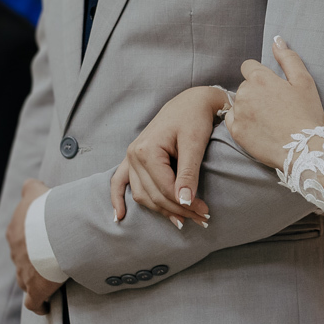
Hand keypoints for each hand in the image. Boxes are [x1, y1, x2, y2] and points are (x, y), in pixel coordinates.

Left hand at [7, 179, 61, 315]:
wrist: (52, 232)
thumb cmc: (46, 211)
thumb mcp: (36, 192)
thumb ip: (31, 187)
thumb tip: (31, 183)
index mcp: (16, 232)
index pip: (20, 234)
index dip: (33, 235)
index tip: (45, 234)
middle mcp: (16, 253)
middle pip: (22, 257)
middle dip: (33, 257)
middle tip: (52, 253)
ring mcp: (24, 273)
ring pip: (26, 278)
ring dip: (36, 278)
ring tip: (51, 277)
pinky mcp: (35, 289)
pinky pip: (34, 302)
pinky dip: (39, 304)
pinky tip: (45, 306)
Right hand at [109, 87, 221, 226]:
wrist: (190, 101)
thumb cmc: (194, 118)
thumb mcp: (195, 143)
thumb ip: (188, 173)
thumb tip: (185, 201)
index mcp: (147, 150)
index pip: (165, 188)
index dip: (185, 204)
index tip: (205, 213)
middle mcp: (133, 155)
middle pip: (154, 194)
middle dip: (178, 210)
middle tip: (202, 219)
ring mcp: (130, 157)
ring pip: (142, 194)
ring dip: (160, 210)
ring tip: (182, 221)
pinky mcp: (133, 158)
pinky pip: (119, 182)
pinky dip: (118, 199)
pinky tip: (119, 216)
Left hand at [226, 36, 323, 168]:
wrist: (303, 149)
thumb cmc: (306, 114)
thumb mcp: (304, 81)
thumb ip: (288, 58)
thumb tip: (277, 40)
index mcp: (260, 78)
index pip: (248, 66)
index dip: (261, 75)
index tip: (272, 88)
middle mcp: (245, 93)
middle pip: (245, 85)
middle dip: (256, 91)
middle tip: (276, 106)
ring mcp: (238, 113)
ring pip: (239, 103)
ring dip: (249, 107)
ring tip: (269, 119)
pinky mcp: (236, 132)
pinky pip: (233, 120)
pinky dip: (243, 122)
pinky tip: (260, 128)